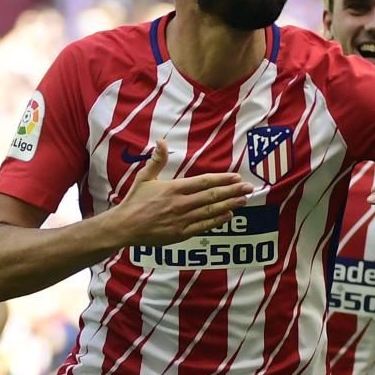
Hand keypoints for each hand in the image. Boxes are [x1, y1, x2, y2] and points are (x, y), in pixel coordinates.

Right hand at [112, 139, 252, 244]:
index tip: (236, 177)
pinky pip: (203, 226)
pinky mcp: (181, 233)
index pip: (204, 182)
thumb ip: (157, 160)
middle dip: (232, 191)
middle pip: (212, 196)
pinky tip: (229, 215)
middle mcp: (181, 203)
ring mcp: (182, 219)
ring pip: (211, 211)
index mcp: (174, 188)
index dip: (222, 179)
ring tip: (244, 199)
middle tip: (249, 188)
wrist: (124, 226)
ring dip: (229, 204)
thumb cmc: (135, 201)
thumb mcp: (144, 177)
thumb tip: (161, 141)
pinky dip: (217, 220)